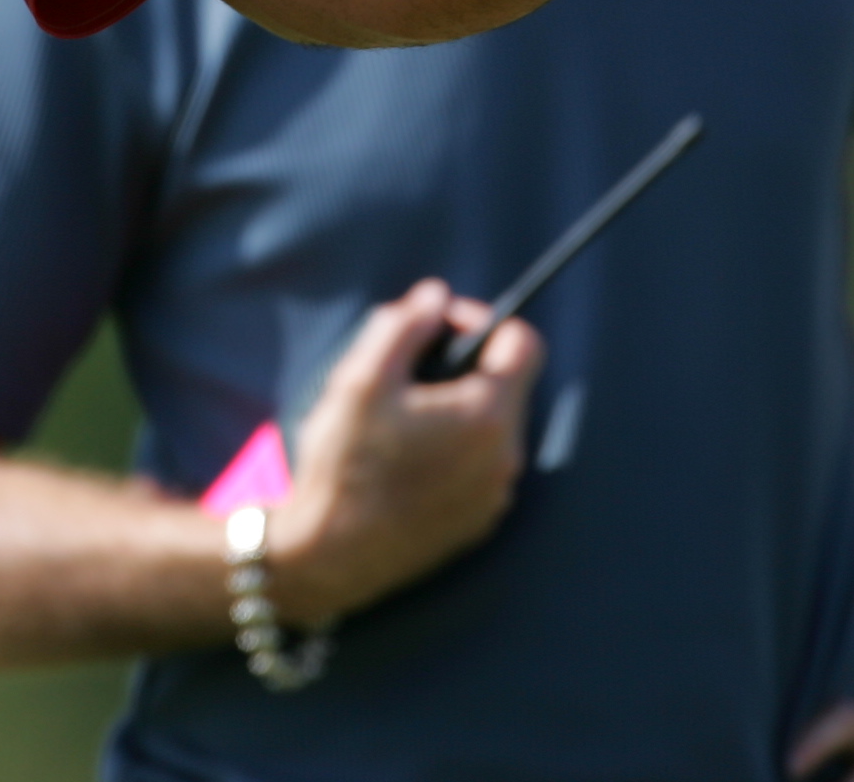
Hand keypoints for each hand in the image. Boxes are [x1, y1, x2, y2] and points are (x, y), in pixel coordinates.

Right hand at [262, 279, 542, 626]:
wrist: (330, 557)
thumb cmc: (345, 466)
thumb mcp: (362, 379)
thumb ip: (404, 326)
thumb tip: (435, 297)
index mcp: (488, 416)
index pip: (522, 342)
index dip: (480, 320)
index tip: (437, 327)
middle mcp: (506, 458)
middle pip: (506, 384)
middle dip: (463, 367)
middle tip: (405, 373)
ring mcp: (495, 495)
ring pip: (491, 426)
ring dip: (456, 410)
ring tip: (400, 419)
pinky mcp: (478, 523)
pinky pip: (479, 466)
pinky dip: (453, 451)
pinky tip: (405, 459)